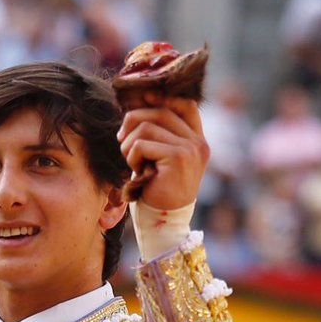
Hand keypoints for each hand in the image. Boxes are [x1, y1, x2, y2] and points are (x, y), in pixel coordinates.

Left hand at [117, 94, 209, 210]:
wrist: (163, 223)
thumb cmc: (157, 192)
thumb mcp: (160, 159)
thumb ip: (158, 136)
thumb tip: (136, 107)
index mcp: (197, 141)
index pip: (185, 105)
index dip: (162, 97)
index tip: (142, 98)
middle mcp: (198, 143)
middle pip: (160, 111)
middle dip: (133, 122)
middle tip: (122, 140)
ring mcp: (190, 149)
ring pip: (146, 128)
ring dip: (129, 144)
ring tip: (131, 161)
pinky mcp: (178, 158)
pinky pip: (142, 145)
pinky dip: (131, 157)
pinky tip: (136, 171)